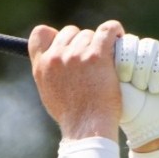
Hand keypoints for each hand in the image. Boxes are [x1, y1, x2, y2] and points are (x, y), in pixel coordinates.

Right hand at [30, 20, 123, 140]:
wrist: (86, 127)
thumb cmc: (71, 115)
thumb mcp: (49, 93)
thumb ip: (49, 72)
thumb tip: (55, 56)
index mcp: (42, 66)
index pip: (40, 33)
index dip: (54, 36)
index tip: (66, 45)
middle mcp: (56, 57)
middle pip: (70, 32)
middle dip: (80, 43)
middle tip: (90, 60)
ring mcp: (76, 55)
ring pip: (90, 34)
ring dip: (98, 44)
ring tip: (104, 62)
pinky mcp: (96, 55)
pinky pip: (108, 30)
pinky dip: (115, 32)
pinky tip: (118, 40)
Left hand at [115, 34, 158, 150]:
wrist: (149, 128)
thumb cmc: (125, 111)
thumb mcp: (109, 88)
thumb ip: (104, 67)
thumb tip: (101, 48)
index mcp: (117, 61)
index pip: (117, 42)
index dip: (117, 55)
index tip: (114, 74)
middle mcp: (135, 57)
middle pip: (131, 41)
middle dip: (128, 62)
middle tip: (126, 80)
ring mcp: (153, 59)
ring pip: (148, 46)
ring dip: (143, 68)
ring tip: (141, 88)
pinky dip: (158, 74)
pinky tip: (154, 89)